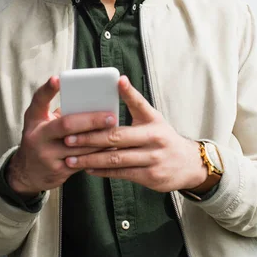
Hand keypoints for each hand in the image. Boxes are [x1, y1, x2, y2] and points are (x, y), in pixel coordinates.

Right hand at [7, 77, 116, 195]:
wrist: (27, 173)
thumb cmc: (38, 139)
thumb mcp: (38, 121)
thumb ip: (57, 109)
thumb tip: (87, 99)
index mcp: (35, 120)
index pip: (39, 101)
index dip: (48, 90)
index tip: (58, 79)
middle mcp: (38, 137)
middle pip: (67, 125)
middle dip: (91, 120)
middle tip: (110, 116)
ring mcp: (48, 156)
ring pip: (79, 146)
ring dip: (99, 138)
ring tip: (116, 129)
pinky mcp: (59, 171)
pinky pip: (83, 161)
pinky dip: (97, 153)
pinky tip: (110, 147)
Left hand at [63, 76, 207, 191]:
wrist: (188, 164)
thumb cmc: (162, 136)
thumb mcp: (153, 118)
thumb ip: (134, 103)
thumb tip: (119, 80)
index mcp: (153, 120)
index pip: (138, 104)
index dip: (127, 94)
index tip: (108, 90)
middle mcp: (154, 138)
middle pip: (116, 138)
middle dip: (89, 139)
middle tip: (69, 138)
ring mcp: (153, 159)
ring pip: (116, 159)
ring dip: (91, 158)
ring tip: (71, 158)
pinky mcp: (150, 177)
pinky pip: (121, 173)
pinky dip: (102, 171)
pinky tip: (87, 168)